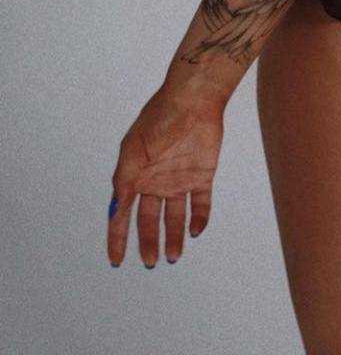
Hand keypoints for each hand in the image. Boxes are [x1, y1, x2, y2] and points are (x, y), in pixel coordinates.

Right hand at [107, 82, 224, 267]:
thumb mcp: (132, 153)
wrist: (192, 100)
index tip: (116, 260)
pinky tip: (196, 231)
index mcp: (135, 177)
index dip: (118, 237)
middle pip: (150, 220)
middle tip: (150, 263)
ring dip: (175, 237)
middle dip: (149, 242)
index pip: (123, 214)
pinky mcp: (202, 174)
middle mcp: (156, 182)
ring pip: (176, 216)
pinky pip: (201, 203)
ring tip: (173, 257)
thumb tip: (115, 212)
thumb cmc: (158, 120)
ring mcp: (179, 179)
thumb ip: (123, 184)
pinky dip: (200, 218)